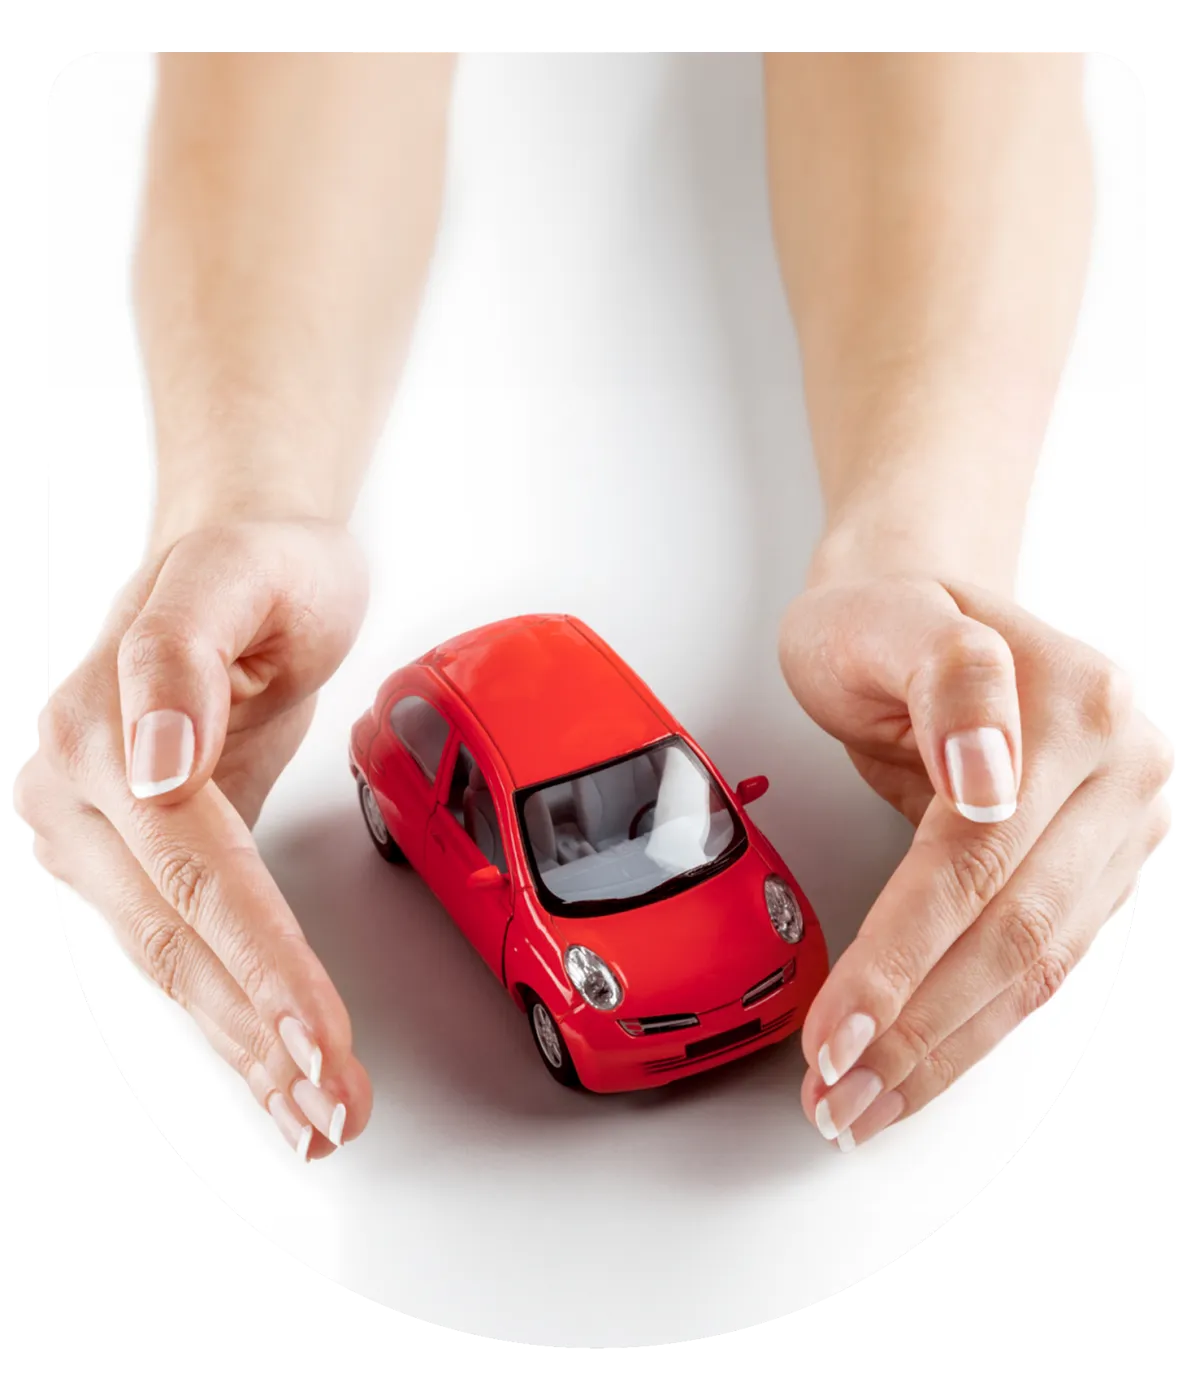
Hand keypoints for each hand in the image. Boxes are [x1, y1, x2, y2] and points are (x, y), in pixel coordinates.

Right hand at [15, 518, 370, 1160]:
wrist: (239, 552)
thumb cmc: (255, 564)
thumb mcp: (232, 573)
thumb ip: (179, 658)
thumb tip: (155, 761)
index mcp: (102, 727)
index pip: (194, 871)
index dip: (258, 960)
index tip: (313, 1031)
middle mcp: (78, 790)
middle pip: (179, 937)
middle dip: (261, 1030)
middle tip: (329, 1104)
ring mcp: (94, 832)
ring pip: (172, 963)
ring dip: (241, 1047)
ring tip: (305, 1115)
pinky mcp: (127, 857)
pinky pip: (176, 947)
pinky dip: (226, 1014)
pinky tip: (264, 1062)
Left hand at [779, 573, 1172, 1149]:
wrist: (920, 599)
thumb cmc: (886, 614)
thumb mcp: (888, 616)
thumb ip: (949, 675)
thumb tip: (990, 774)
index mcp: (1078, 702)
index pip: (978, 860)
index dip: (904, 956)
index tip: (841, 1026)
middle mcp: (1121, 766)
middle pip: (1016, 932)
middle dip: (920, 1029)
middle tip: (839, 1092)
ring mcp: (1121, 822)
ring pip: (1037, 969)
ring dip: (947, 1049)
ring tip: (866, 1102)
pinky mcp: (1101, 865)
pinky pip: (1042, 965)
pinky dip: (974, 1024)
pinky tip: (922, 1063)